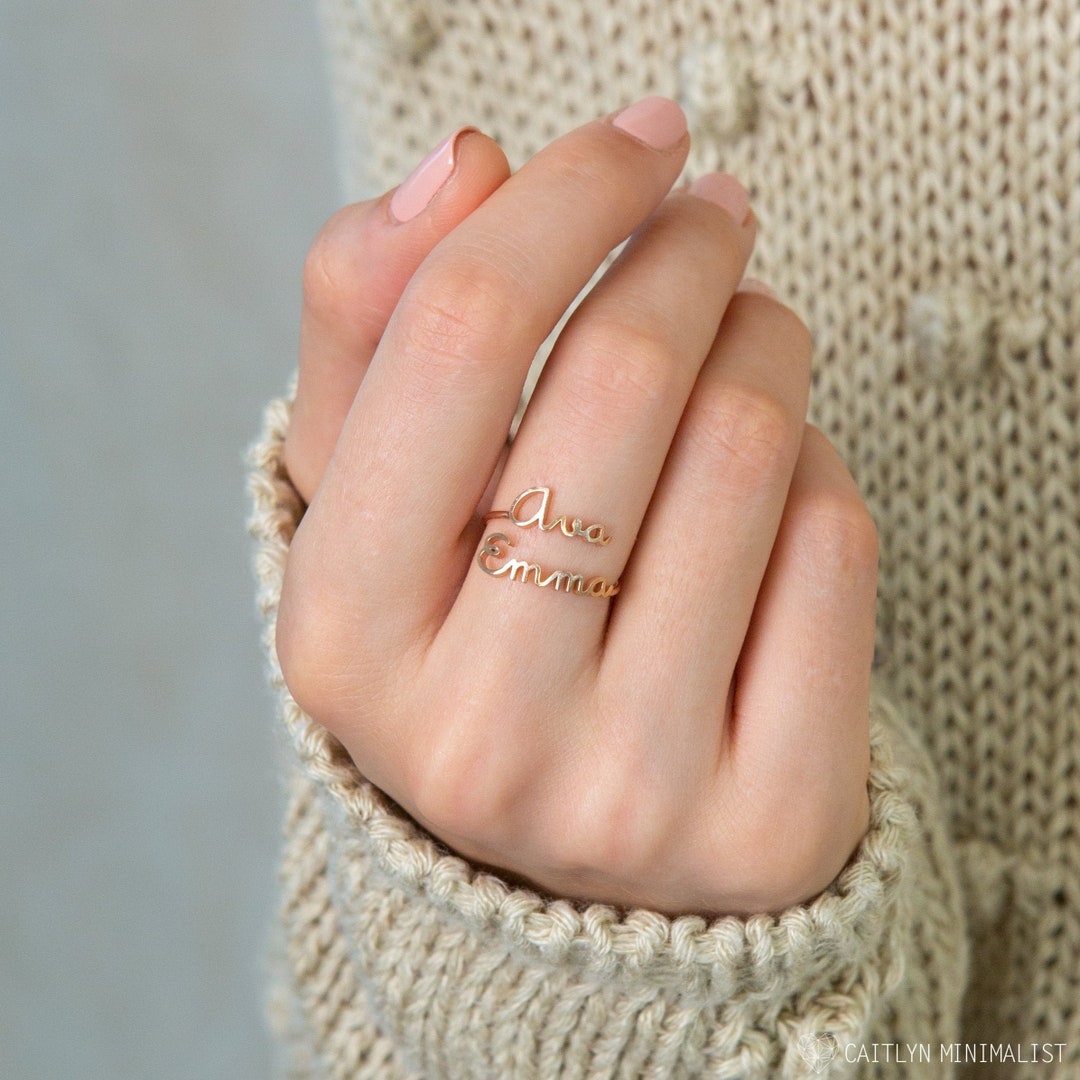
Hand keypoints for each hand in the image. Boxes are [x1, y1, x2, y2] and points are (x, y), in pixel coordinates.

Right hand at [277, 99, 874, 915]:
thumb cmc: (467, 622)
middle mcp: (476, 731)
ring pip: (751, 448)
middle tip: (709, 217)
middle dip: (686, 249)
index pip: (459, 334)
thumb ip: (372, 318)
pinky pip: (836, 547)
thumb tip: (464, 163)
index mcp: (346, 634)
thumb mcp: (369, 486)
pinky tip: (776, 478)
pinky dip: (818, 467)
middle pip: (622, 377)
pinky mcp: (768, 819)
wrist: (571, 821)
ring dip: (764, 343)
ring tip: (743, 340)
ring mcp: (627, 792)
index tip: (636, 141)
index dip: (563, 197)